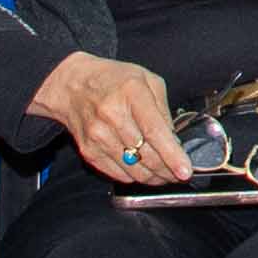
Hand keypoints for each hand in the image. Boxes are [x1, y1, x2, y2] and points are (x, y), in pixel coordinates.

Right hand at [29, 51, 188, 182]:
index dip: (172, 155)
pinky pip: (118, 174)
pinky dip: (135, 176)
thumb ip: (163, 108)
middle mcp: (112, 116)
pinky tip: (144, 170)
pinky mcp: (89, 151)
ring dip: (154, 177)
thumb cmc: (113, 80)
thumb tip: (175, 140)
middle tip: (180, 174)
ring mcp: (98, 136)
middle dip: (168, 171)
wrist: (72, 86)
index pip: (154, 132)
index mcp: (131, 93)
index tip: (185, 171)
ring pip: (133, 170)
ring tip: (165, 174)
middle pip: (146, 155)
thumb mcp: (146, 80)